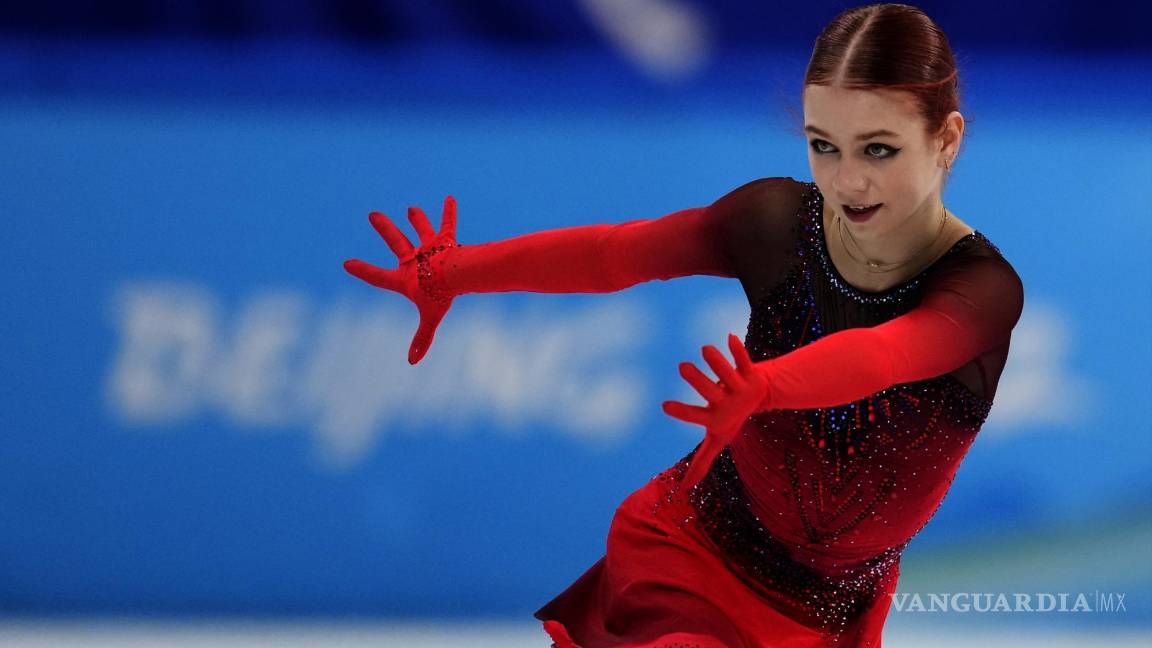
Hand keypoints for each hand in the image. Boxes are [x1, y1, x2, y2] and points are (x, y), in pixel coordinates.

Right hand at [343, 196, 457, 364]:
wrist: (455, 275)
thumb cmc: (440, 296)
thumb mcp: (429, 318)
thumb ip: (422, 338)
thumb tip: (412, 363)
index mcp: (404, 277)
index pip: (378, 276)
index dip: (362, 271)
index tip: (346, 263)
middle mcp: (414, 259)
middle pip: (396, 242)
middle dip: (384, 229)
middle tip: (373, 214)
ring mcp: (428, 248)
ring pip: (421, 231)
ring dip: (418, 220)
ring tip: (412, 209)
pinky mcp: (445, 241)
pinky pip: (448, 224)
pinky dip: (449, 212)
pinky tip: (451, 198)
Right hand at [662, 333, 768, 488]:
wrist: (761, 398)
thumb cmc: (732, 418)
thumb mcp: (717, 440)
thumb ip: (702, 461)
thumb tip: (684, 488)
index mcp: (716, 417)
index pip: (696, 416)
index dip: (682, 412)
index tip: (664, 405)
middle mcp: (727, 402)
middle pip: (712, 392)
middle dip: (698, 381)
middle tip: (682, 367)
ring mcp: (740, 387)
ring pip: (728, 373)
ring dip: (718, 362)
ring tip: (706, 349)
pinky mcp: (750, 372)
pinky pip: (744, 361)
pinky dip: (738, 350)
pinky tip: (730, 337)